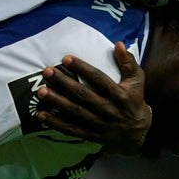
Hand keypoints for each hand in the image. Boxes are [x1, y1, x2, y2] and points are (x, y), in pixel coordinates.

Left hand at [33, 42, 151, 156]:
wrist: (137, 134)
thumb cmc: (134, 101)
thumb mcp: (137, 81)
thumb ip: (128, 62)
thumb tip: (119, 44)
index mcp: (120, 95)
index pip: (99, 79)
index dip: (82, 69)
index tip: (66, 59)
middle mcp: (108, 110)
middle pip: (83, 95)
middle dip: (64, 83)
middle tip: (47, 72)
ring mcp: (99, 124)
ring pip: (75, 112)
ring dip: (57, 102)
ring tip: (41, 91)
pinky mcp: (90, 135)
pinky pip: (71, 129)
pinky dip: (55, 123)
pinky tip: (41, 115)